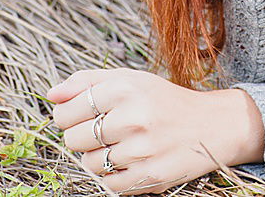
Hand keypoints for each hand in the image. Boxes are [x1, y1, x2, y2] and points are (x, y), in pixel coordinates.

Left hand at [47, 68, 258, 194]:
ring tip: (121, 145)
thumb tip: (51, 95)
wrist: (213, 125)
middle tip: (106, 131)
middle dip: (83, 137)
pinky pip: (108, 185)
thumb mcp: (131, 79)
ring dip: (98, 158)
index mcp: (125, 88)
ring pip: (89, 164)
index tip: (82, 116)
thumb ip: (88, 81)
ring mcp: (142, 149)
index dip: (67, 116)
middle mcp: (133, 117)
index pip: (66, 111)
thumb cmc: (164, 100)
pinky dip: (113, 176)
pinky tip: (130, 161)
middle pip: (72, 140)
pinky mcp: (150, 176)